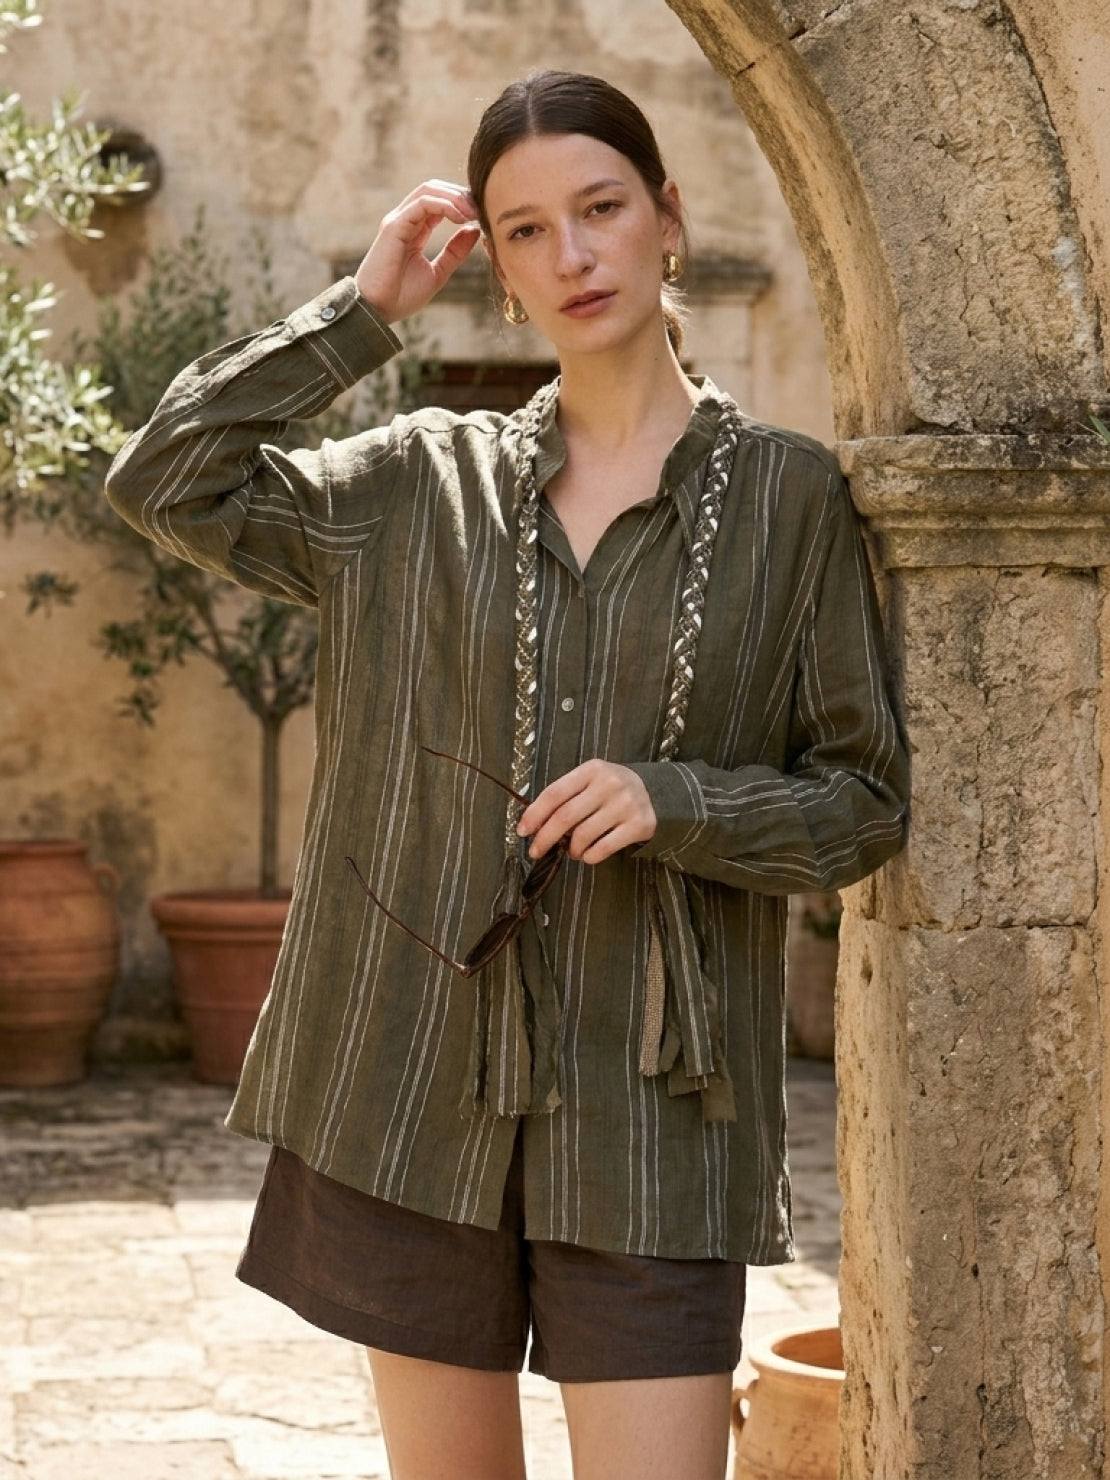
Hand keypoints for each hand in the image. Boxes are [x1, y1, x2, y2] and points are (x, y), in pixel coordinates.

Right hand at [354, 179, 482, 325]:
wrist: (377, 310)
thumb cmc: (401, 296)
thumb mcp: (437, 273)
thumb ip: (455, 253)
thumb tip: (475, 230)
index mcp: (414, 229)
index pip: (439, 201)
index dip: (461, 203)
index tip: (481, 215)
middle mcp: (405, 219)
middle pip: (434, 189)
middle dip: (460, 194)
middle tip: (480, 209)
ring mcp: (398, 220)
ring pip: (428, 190)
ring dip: (454, 197)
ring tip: (472, 212)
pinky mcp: (394, 226)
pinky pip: (422, 204)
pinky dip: (443, 205)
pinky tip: (459, 217)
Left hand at [515, 759, 657, 865]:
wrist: (655, 792)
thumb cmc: (611, 790)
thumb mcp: (590, 781)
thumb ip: (566, 796)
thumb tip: (534, 825)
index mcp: (592, 770)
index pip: (555, 793)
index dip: (534, 814)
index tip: (522, 831)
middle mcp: (610, 784)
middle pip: (565, 816)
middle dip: (545, 838)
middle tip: (535, 851)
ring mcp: (626, 804)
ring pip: (583, 835)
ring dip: (571, 850)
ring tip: (572, 851)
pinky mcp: (639, 824)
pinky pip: (603, 848)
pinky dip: (589, 857)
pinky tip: (588, 855)